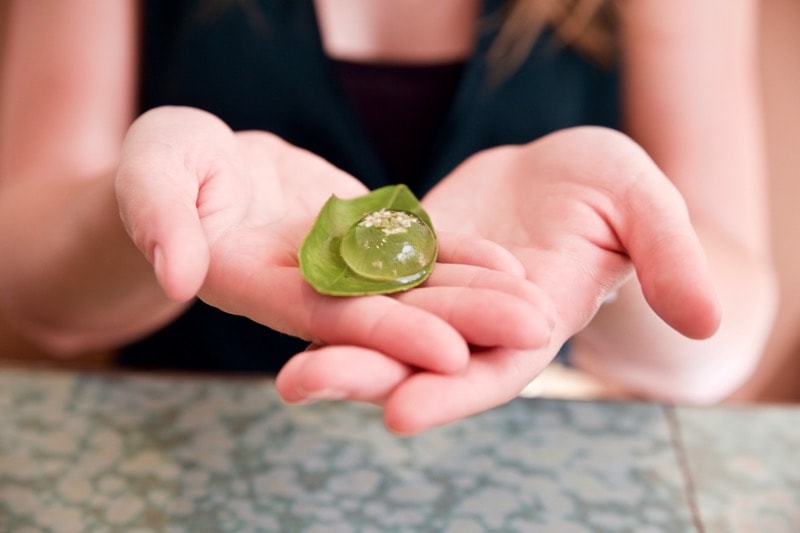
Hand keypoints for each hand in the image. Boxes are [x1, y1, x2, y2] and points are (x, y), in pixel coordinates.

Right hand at [116, 106, 552, 373]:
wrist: (197, 161)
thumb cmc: (163, 163)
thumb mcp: (151, 174)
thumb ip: (161, 219)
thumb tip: (177, 275)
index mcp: (253, 283)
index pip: (326, 317)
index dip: (387, 333)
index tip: (450, 355)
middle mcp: (304, 286)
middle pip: (388, 311)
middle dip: (459, 323)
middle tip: (532, 330)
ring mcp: (337, 263)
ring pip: (410, 286)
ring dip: (475, 297)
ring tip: (539, 307)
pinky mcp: (358, 236)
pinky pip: (412, 250)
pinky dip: (458, 257)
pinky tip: (508, 266)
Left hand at [276, 126, 720, 432]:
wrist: (557, 171)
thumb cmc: (608, 190)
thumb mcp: (644, 208)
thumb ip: (669, 257)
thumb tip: (707, 321)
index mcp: (533, 323)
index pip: (492, 369)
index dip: (452, 392)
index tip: (401, 414)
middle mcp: (475, 324)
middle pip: (420, 358)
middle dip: (365, 375)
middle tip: (300, 387)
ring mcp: (437, 294)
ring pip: (384, 325)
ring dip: (334, 343)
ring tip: (284, 368)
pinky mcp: (408, 260)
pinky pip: (367, 276)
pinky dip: (334, 290)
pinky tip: (288, 294)